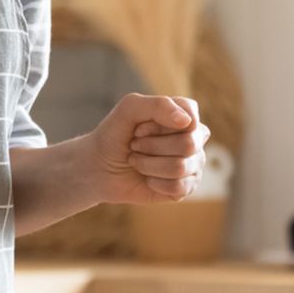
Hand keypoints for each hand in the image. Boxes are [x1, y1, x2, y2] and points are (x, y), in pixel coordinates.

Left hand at [85, 93, 210, 204]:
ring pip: (180, 167)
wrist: (99, 167)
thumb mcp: (129, 109)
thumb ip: (158, 105)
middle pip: (188, 144)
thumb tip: (187, 122)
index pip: (190, 118)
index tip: (139, 128)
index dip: (159, 126)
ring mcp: (193, 163)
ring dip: (148, 165)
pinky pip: (178, 187)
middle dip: (151, 146)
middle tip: (135, 145)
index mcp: (185, 114)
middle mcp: (194, 138)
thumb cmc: (115, 134)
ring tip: (137, 160)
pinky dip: (154, 182)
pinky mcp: (187, 186)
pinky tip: (147, 178)